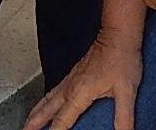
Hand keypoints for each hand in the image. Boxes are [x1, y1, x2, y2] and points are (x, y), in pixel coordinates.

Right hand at [22, 29, 144, 129]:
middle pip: (47, 110)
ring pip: (47, 99)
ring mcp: (71, 79)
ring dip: (36, 112)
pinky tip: (47, 102)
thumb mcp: (126, 91)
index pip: (61, 121)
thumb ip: (124, 117)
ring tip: (29, 122)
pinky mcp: (74, 73)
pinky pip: (54, 90)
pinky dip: (45, 100)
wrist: (118, 35)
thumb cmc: (121, 58)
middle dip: (34, 123)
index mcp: (79, 93)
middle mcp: (71, 86)